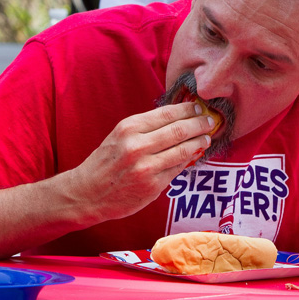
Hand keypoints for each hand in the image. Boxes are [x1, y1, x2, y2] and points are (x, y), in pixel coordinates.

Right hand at [68, 102, 214, 220]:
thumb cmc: (106, 161)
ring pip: (183, 150)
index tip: (199, 106)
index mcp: (129, 128)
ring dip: (199, 142)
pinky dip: (188, 160)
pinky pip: (177, 169)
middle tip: (211, 120)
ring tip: (207, 137)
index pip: (167, 113)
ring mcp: (146, 168)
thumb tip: (179, 116)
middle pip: (179, 130)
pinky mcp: (152, 186)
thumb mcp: (120, 135)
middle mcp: (137, 146)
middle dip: (200, 123)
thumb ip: (147, 126)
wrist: (87, 193)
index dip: (188, 109)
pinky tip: (194, 154)